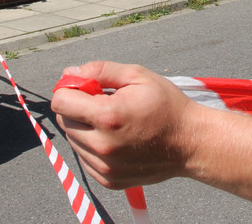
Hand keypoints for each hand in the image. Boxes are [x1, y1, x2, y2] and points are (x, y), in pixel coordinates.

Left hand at [52, 61, 193, 188]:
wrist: (191, 143)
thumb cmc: (167, 106)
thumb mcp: (138, 76)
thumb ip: (100, 71)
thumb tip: (68, 74)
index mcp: (108, 116)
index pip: (60, 102)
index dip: (70, 90)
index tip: (87, 88)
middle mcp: (102, 145)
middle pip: (65, 122)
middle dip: (78, 108)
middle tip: (104, 103)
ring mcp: (104, 167)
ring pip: (73, 141)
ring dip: (85, 128)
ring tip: (115, 122)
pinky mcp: (107, 180)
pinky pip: (85, 158)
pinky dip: (94, 147)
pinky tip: (117, 139)